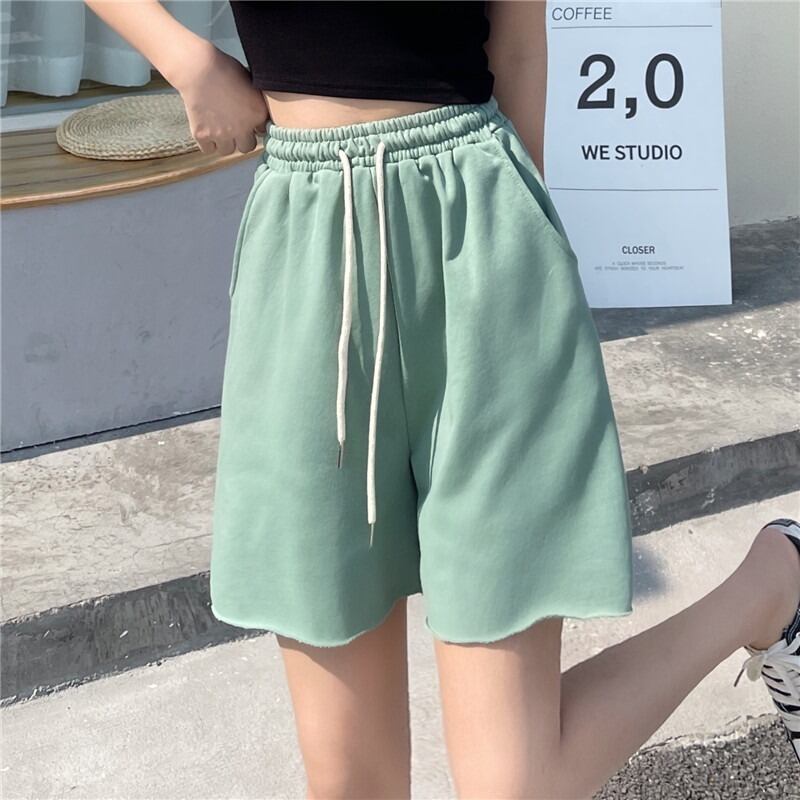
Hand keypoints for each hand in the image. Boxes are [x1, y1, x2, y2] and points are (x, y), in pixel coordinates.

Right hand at [169, 40, 268, 155]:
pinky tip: (206, 128)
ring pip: (227, 150)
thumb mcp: (250, 81)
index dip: (253, 126)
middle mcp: (242, 128)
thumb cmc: (224, 69)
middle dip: (241, 138)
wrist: (198, 67)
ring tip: (218, 126)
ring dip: (224, 142)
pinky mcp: (203, 135)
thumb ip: (256, 101)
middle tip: (232, 126)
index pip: (262, 133)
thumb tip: (259, 115)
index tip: (246, 120)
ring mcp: (222, 134)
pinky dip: (208, 142)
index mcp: (258, 114)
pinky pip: (209, 150)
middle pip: (246, 147)